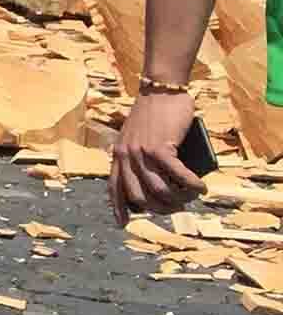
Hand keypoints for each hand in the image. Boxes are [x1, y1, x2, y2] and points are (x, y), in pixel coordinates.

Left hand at [111, 91, 205, 224]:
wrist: (160, 90)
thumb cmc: (154, 113)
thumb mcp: (140, 136)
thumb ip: (143, 156)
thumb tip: (163, 182)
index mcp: (118, 155)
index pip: (113, 188)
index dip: (118, 208)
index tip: (122, 224)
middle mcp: (125, 156)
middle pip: (139, 197)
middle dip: (159, 208)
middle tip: (177, 207)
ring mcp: (141, 152)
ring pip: (158, 190)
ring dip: (178, 199)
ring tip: (191, 198)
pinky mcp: (159, 147)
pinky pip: (177, 175)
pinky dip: (191, 185)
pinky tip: (201, 188)